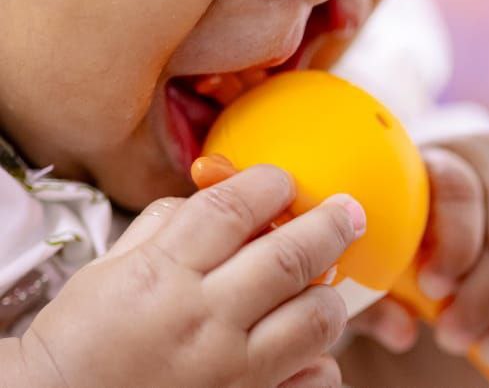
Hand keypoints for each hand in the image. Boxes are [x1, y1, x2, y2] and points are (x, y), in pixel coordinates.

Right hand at [12, 166, 364, 387]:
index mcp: (160, 275)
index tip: (284, 180)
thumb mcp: (107, 269)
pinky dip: (320, 361)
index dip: (270, 183)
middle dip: (330, 225)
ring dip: (328, 295)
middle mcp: (200, 321)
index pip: (233, 209)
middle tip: (350, 212)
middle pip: (289, 257)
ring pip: (313, 319)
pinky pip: (313, 381)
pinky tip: (306, 350)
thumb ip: (167, 227)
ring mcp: (228, 372)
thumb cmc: (80, 343)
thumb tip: (219, 194)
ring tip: (323, 284)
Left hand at [390, 133, 488, 367]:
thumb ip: (383, 291)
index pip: (461, 191)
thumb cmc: (420, 222)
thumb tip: (402, 333)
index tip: (433, 289)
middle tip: (456, 339)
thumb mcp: (391, 246)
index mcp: (451, 158)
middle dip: (485, 297)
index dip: (453, 243)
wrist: (472, 179)